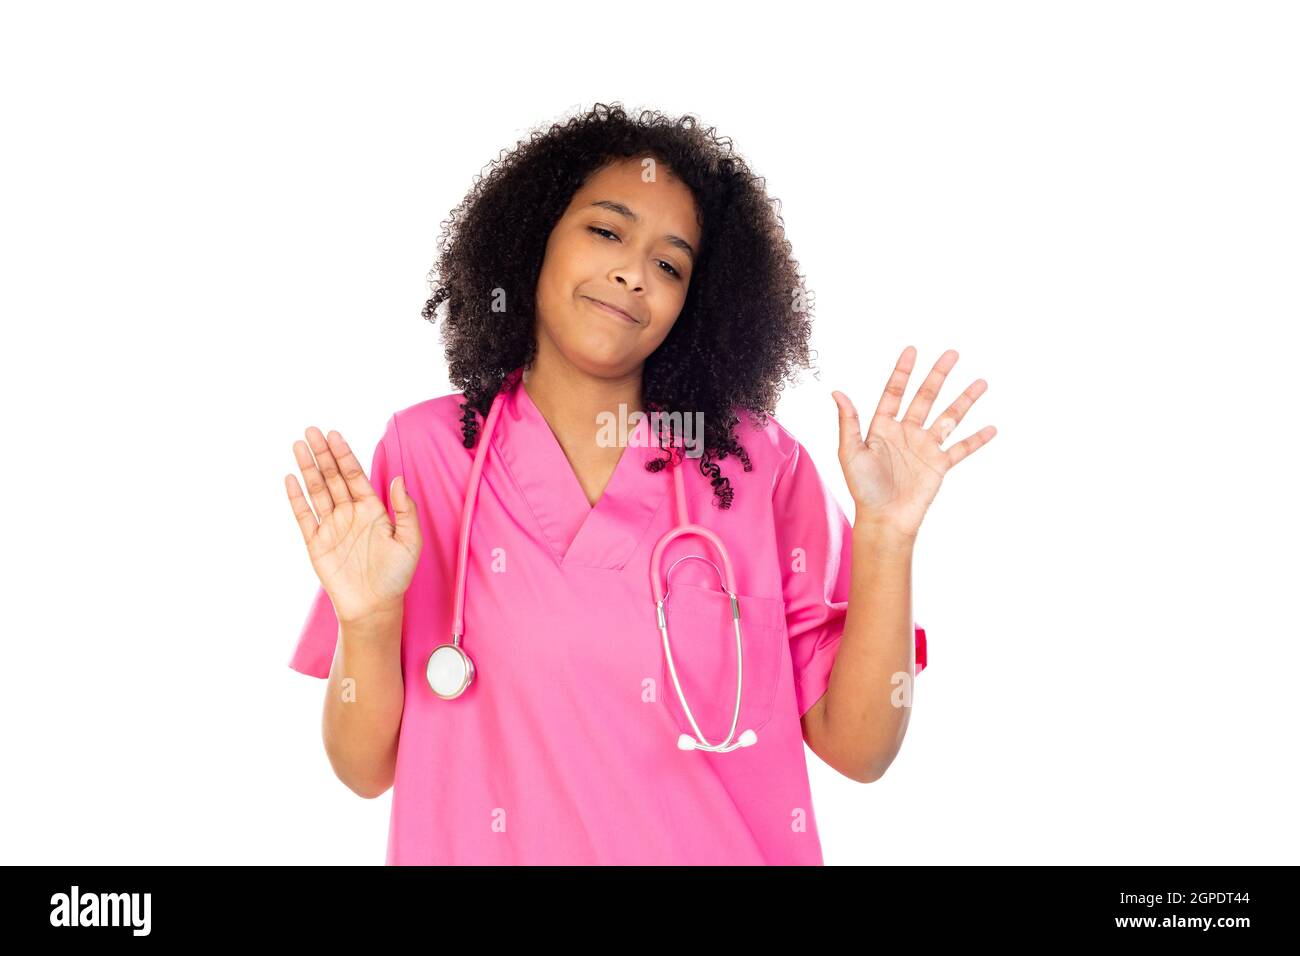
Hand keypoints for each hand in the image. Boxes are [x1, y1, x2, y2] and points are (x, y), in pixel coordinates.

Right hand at [285, 427, 422, 623]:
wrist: (375, 606)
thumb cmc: (396, 575)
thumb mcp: (410, 541)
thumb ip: (406, 510)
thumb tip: (398, 480)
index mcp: (372, 509)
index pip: (355, 475)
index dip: (344, 455)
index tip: (335, 435)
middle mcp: (349, 513)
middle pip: (333, 477)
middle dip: (322, 454)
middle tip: (311, 431)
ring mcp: (331, 527)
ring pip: (317, 491)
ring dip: (308, 468)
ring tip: (298, 445)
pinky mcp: (316, 543)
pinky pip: (304, 516)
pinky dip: (296, 498)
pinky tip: (290, 478)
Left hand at [832, 347, 995, 538]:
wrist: (884, 519)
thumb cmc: (863, 488)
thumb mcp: (850, 452)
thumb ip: (848, 422)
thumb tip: (837, 392)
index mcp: (883, 427)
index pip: (894, 393)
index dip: (903, 372)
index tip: (912, 350)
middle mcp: (906, 433)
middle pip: (926, 397)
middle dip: (938, 375)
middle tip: (952, 353)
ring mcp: (925, 448)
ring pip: (949, 417)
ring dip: (965, 400)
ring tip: (981, 382)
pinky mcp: (939, 465)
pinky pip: (961, 449)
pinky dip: (977, 439)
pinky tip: (992, 428)